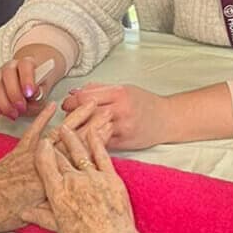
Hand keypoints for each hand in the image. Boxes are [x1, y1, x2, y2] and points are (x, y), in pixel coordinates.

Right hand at [0, 44, 65, 120]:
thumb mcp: (42, 94)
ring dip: (3, 102)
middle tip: (21, 108)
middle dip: (14, 94)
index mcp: (27, 64)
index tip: (30, 93)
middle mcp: (10, 67)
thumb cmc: (35, 91)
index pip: (25, 65)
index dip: (27, 78)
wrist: (28, 89)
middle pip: (8, 74)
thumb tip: (34, 95)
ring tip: (13, 114)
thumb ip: (39, 94)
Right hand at [29, 118, 145, 232]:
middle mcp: (73, 181)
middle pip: (61, 156)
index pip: (45, 165)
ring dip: (74, 137)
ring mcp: (93, 178)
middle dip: (56, 143)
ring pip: (80, 151)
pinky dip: (97, 142)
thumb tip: (28, 212)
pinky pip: (102, 155)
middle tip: (55, 132)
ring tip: (69, 127)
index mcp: (58, 194)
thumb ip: (43, 218)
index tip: (42, 144)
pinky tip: (93, 132)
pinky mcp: (111, 179)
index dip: (42, 152)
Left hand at [60, 83, 177, 149]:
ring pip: (90, 131)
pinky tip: (80, 143)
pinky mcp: (123, 144)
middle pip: (86, 114)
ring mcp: (122, 129)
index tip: (66, 103)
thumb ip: (98, 90)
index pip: (86, 97)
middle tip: (64, 118)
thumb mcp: (123, 88)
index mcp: (119, 93)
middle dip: (70, 117)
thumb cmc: (144, 102)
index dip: (71, 101)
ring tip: (68, 132)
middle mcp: (121, 110)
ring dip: (76, 132)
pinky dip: (88, 143)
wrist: (167, 119)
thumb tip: (74, 92)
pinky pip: (100, 144)